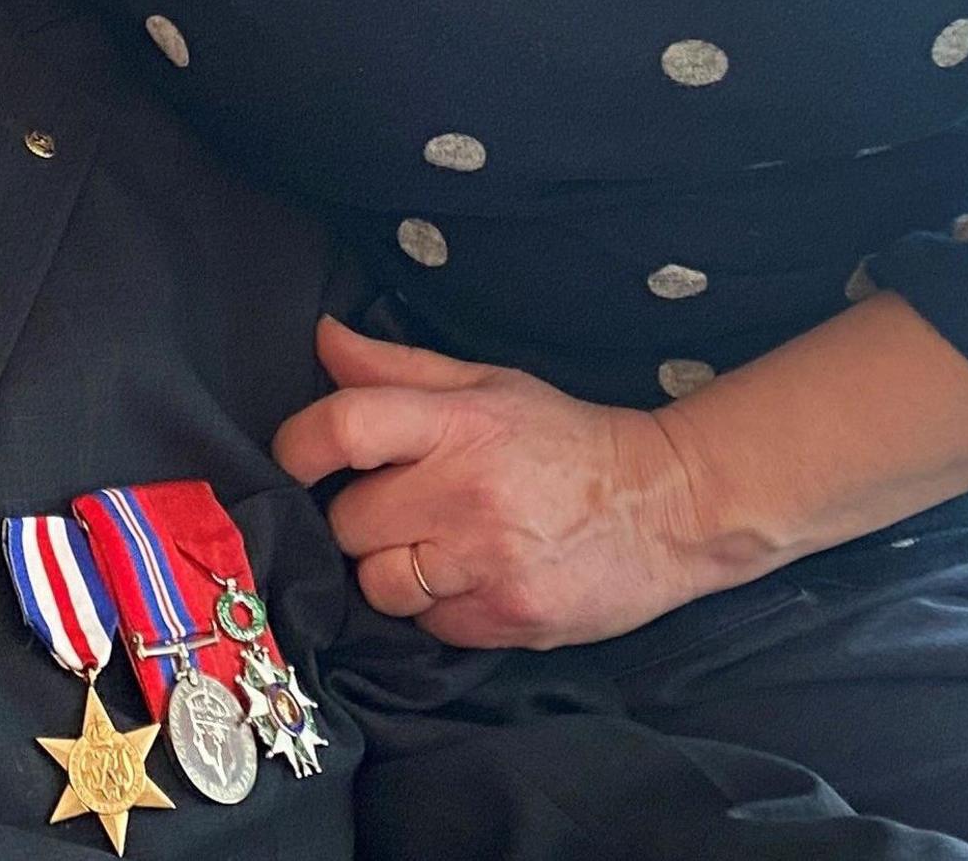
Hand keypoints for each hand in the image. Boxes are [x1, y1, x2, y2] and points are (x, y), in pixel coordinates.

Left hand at [271, 316, 733, 649]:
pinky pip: (424, 626)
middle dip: (360, 518)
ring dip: (391, 572)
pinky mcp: (506, 621)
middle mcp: (468, 493)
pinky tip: (471, 581)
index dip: (297, 448)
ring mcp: (487, 563)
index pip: (343, 427)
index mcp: (461, 423)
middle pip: (348, 521)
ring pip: (376, 584)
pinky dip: (434, 610)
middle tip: (403, 508)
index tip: (298, 461)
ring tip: (435, 550)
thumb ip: (398, 369)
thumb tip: (324, 340)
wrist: (670, 508)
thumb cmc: (567, 442)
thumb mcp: (490, 385)